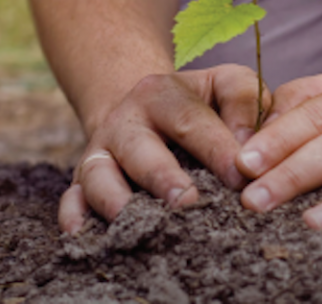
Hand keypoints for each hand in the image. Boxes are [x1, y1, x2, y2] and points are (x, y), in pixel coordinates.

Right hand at [59, 64, 269, 233]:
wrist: (143, 107)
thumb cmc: (199, 103)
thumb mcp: (223, 84)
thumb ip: (244, 102)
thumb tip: (250, 149)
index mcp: (162, 93)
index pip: (191, 120)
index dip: (216, 149)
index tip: (241, 178)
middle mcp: (125, 121)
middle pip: (140, 150)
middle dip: (164, 179)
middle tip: (190, 204)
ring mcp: (99, 152)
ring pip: (99, 177)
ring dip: (119, 203)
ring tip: (146, 228)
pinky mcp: (81, 181)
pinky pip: (70, 200)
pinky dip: (75, 218)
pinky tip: (89, 238)